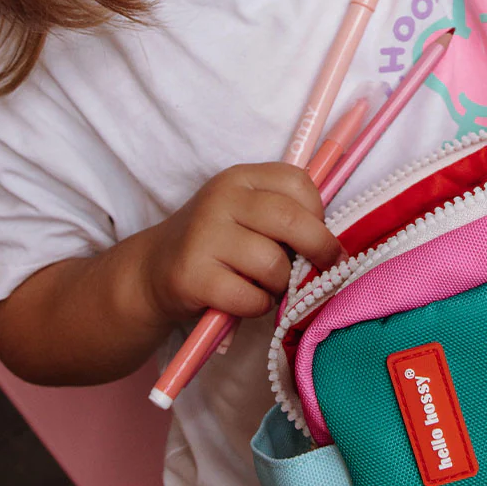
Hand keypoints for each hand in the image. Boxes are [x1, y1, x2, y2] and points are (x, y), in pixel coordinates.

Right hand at [141, 163, 344, 324]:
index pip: (298, 183)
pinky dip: (259, 307)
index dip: (319, 213)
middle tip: (327, 267)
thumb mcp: (244, 213)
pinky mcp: (193, 275)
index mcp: (241, 178)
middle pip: (292, 221)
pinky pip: (250, 297)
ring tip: (270, 287)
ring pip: (274, 265)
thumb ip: (284, 215)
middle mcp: (221, 200)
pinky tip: (248, 301)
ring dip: (282, 285)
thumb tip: (334, 246)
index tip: (319, 234)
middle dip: (319, 249)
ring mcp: (204, 236)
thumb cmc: (215, 243)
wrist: (152, 271)